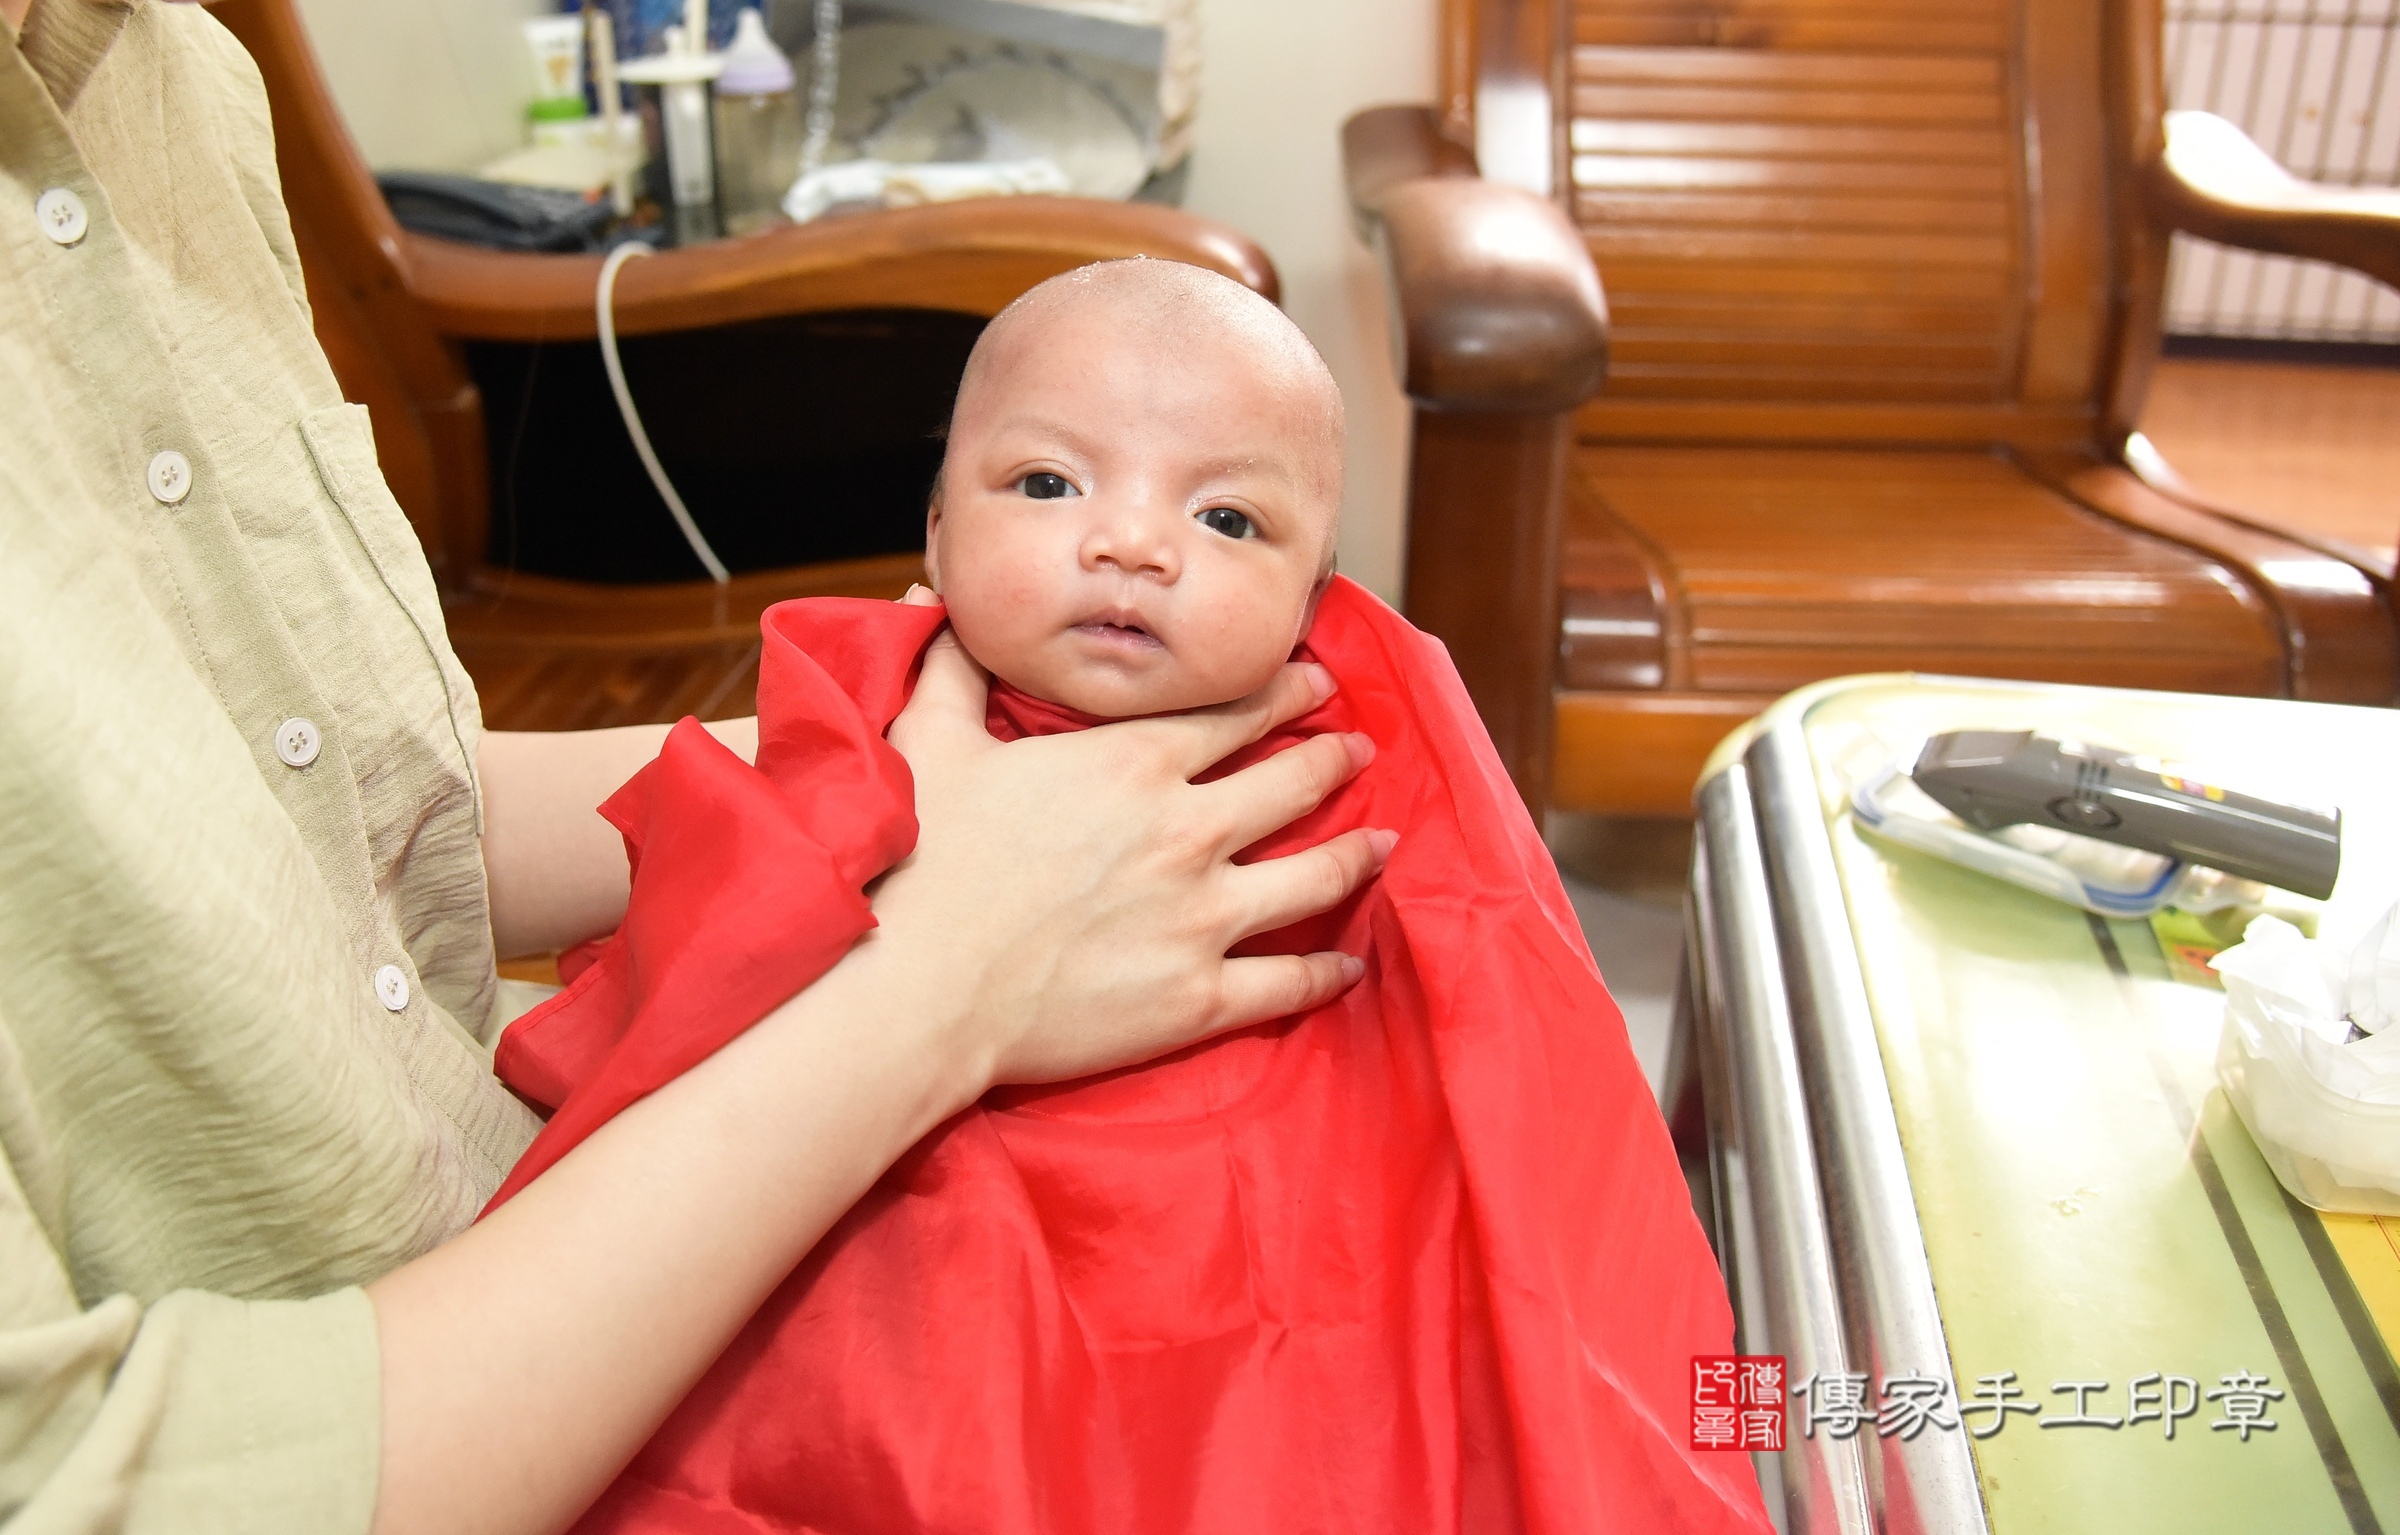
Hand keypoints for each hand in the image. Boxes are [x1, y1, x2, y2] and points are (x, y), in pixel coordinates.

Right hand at [875, 622, 1390, 1093]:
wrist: (918, 986)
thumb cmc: (922, 862)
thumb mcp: (929, 742)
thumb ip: (949, 667)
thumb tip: (927, 596)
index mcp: (1132, 762)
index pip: (1235, 714)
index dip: (1285, 694)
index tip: (1319, 682)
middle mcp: (1186, 831)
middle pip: (1291, 783)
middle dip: (1334, 760)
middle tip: (1361, 750)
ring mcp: (1201, 916)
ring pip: (1312, 876)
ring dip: (1357, 854)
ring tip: (1386, 842)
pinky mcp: (1197, 997)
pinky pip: (1287, 981)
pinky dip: (1326, 971)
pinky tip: (1349, 962)